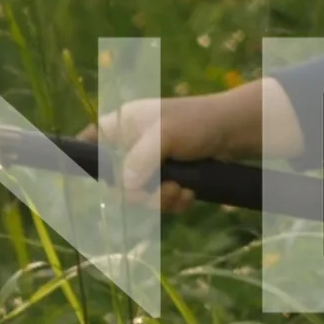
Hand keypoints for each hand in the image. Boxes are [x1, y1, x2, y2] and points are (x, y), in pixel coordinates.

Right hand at [90, 79, 294, 212]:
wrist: (235, 131)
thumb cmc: (197, 122)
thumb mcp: (166, 136)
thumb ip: (141, 159)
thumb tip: (123, 187)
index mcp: (122, 124)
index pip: (89, 142)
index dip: (88, 162)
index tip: (104, 181)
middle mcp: (131, 145)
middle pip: (116, 181)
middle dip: (141, 192)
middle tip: (163, 189)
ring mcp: (149, 163)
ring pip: (140, 195)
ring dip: (162, 200)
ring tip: (182, 190)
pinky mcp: (167, 178)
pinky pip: (159, 200)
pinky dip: (174, 201)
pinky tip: (190, 194)